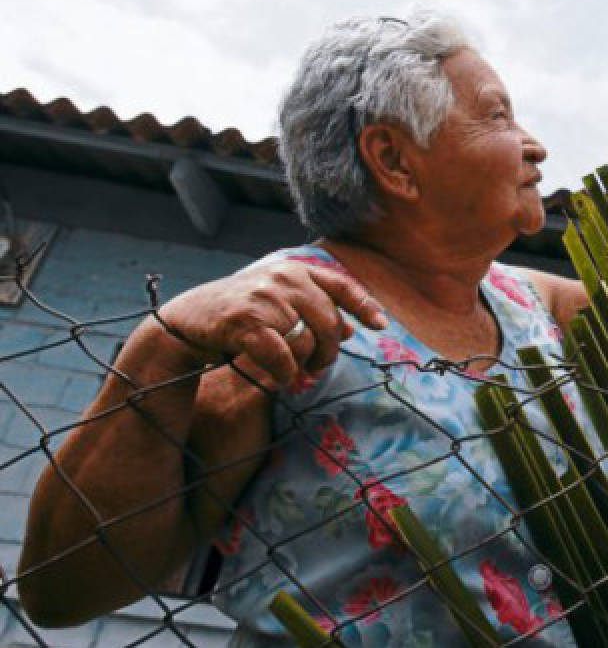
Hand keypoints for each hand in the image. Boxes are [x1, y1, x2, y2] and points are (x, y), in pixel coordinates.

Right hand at [158, 260, 387, 386]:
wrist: (186, 321)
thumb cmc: (239, 314)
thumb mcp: (279, 304)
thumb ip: (313, 310)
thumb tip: (352, 330)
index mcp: (295, 270)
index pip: (341, 285)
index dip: (364, 306)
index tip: (381, 325)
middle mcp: (284, 278)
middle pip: (330, 323)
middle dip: (329, 352)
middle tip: (318, 367)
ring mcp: (265, 298)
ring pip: (308, 342)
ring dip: (306, 364)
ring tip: (298, 372)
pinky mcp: (246, 322)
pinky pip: (282, 357)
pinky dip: (285, 372)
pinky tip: (282, 376)